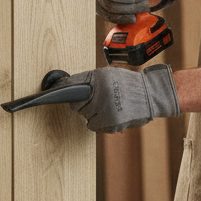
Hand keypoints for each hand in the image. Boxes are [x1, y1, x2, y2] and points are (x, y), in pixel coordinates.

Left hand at [63, 64, 179, 132]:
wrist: (151, 95)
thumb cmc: (129, 84)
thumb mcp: (108, 75)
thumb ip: (90, 80)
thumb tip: (69, 85)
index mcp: (98, 79)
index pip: (72, 86)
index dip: (62, 90)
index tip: (49, 93)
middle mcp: (100, 94)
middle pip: (76, 105)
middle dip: (83, 103)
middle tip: (97, 100)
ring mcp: (105, 109)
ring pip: (85, 117)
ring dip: (92, 114)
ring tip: (107, 106)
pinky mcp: (110, 122)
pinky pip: (94, 126)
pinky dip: (99, 122)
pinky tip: (109, 115)